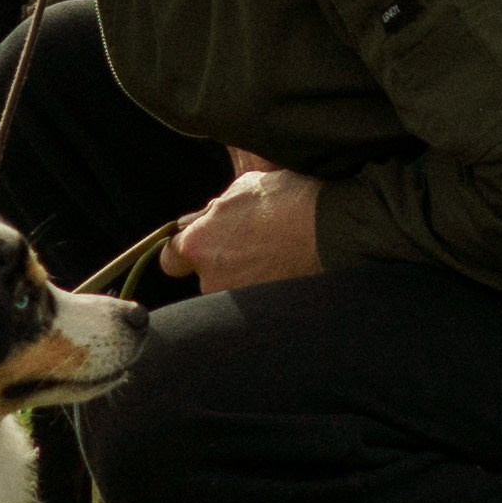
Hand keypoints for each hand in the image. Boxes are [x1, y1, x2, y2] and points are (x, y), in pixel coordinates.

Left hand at [164, 151, 322, 293]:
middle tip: (248, 246)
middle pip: (203, 276)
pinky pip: (253, 301)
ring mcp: (238, 300)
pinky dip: (264, 289)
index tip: (197, 246)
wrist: (331, 227)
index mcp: (199, 245)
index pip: (170, 259)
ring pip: (230, 289)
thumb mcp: (242, 190)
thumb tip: (202, 219)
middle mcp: (212, 279)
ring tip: (272, 256)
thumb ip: (214, 211)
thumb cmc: (288, 201)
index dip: (183, 251)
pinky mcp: (264, 312)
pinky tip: (283, 268)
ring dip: (243, 277)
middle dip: (219, 264)